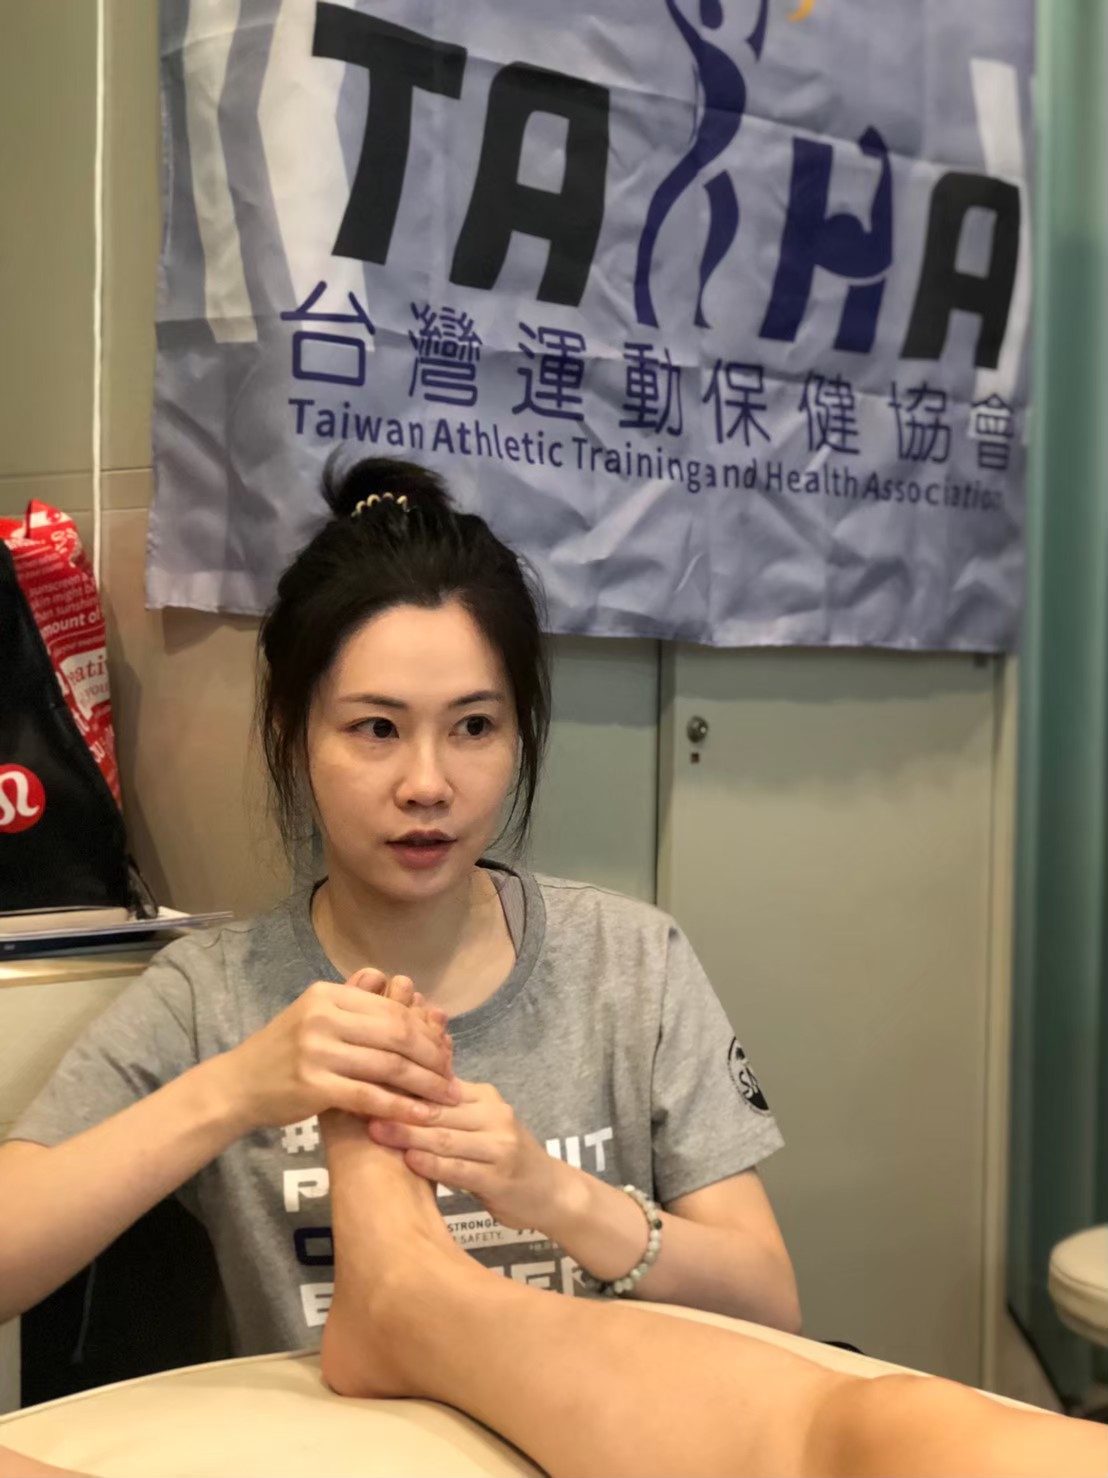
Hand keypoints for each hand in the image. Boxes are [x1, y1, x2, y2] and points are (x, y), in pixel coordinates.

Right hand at [215, 970, 459, 1130]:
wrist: (237, 1086)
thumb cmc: (282, 1051)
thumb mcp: (313, 1013)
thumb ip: (351, 999)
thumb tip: (389, 979)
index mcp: (328, 995)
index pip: (392, 1009)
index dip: (426, 1031)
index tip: (447, 1049)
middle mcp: (323, 1017)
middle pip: (397, 1034)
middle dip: (432, 1057)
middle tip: (453, 1076)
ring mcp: (317, 1051)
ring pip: (389, 1065)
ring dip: (425, 1084)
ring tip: (447, 1098)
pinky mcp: (313, 1087)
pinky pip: (370, 1096)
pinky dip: (401, 1107)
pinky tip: (421, 1116)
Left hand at [368, 1079, 562, 1230]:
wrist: (552, 1192)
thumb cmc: (505, 1157)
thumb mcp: (480, 1124)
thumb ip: (447, 1108)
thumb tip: (398, 1086)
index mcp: (484, 1097)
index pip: (437, 1085)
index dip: (403, 1083)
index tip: (368, 1080)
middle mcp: (494, 1114)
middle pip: (438, 1109)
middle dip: (398, 1107)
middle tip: (361, 1104)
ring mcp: (499, 1146)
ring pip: (446, 1136)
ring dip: (408, 1134)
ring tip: (376, 1131)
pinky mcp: (499, 1177)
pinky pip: (459, 1168)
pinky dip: (432, 1163)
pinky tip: (409, 1160)